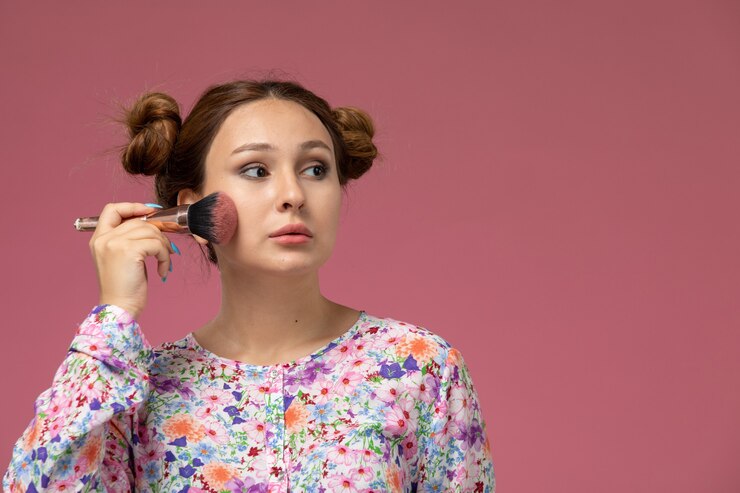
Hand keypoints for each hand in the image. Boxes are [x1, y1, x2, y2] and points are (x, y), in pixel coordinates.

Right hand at [89, 203, 174, 318]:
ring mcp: (114, 243)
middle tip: (166, 248)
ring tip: (164, 261)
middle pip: (138, 221)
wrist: (119, 308)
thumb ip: (130, 239)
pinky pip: (156, 244)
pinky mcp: (129, 251)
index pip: (112, 209)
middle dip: (158, 233)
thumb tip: (155, 225)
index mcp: (98, 239)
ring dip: (163, 246)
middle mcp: (104, 238)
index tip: (151, 213)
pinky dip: (164, 257)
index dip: (133, 207)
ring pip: (150, 231)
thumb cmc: (124, 287)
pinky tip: (162, 270)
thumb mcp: (122, 258)